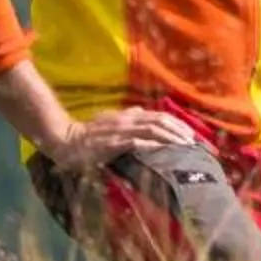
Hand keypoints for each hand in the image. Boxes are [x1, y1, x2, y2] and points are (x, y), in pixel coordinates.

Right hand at [44, 103, 198, 173]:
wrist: (66, 140)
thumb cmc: (90, 133)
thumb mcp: (111, 120)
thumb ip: (128, 116)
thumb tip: (142, 111)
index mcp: (129, 115)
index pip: (160, 116)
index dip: (177, 124)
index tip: (192, 134)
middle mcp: (128, 120)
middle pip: (160, 121)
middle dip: (180, 130)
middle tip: (194, 142)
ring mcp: (120, 131)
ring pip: (152, 130)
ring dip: (171, 137)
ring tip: (184, 146)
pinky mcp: (113, 143)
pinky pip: (136, 142)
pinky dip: (151, 145)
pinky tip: (163, 150)